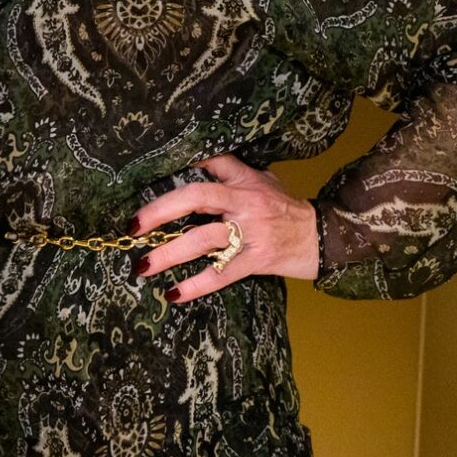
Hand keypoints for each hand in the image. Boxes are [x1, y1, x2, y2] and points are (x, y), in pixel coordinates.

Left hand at [134, 153, 319, 302]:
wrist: (323, 237)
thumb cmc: (287, 208)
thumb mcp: (264, 181)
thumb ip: (232, 173)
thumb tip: (195, 163)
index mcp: (244, 180)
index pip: (211, 162)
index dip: (182, 161)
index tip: (151, 169)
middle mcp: (245, 203)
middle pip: (196, 197)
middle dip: (160, 211)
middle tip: (133, 226)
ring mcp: (251, 232)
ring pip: (202, 239)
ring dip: (168, 254)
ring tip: (141, 266)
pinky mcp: (257, 261)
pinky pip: (221, 274)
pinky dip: (196, 285)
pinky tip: (173, 294)